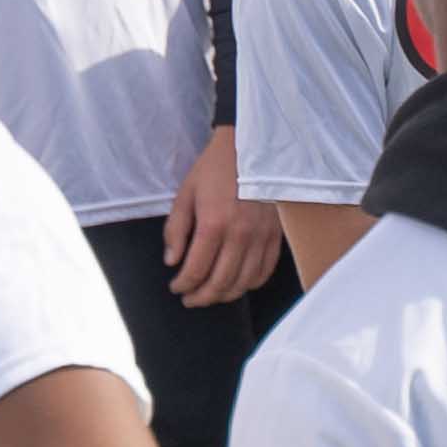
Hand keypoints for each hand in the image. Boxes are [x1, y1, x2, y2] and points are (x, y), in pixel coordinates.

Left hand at [163, 129, 268, 307]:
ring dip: (224, 295)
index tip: (175, 287)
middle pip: (220, 283)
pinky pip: (263, 272)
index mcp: (214, 224)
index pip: (196, 270)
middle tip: (189, 299)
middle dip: (201, 297)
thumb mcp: (186, 194)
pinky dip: (249, 285)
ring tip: (210, 294)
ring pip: (243, 283)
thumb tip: (172, 261)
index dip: (183, 285)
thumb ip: (176, 229)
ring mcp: (261, 237)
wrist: (250, 147)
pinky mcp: (275, 236)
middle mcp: (240, 235)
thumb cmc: (214, 169)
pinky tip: (236, 284)